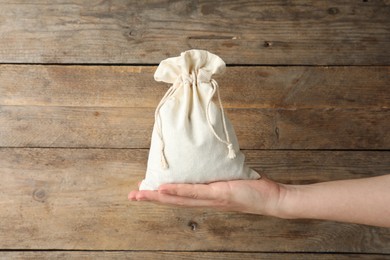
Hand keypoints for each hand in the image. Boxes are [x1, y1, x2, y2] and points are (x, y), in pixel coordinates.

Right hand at [128, 176, 286, 215]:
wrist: (272, 198)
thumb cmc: (253, 187)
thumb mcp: (231, 177)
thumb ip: (219, 171)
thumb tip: (212, 155)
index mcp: (206, 196)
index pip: (179, 197)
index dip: (161, 195)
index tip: (145, 191)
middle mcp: (205, 201)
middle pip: (173, 201)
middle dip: (151, 198)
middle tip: (132, 196)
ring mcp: (210, 198)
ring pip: (178, 199)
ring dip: (157, 196)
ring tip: (140, 194)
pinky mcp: (219, 194)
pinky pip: (194, 193)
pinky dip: (178, 191)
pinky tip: (163, 189)